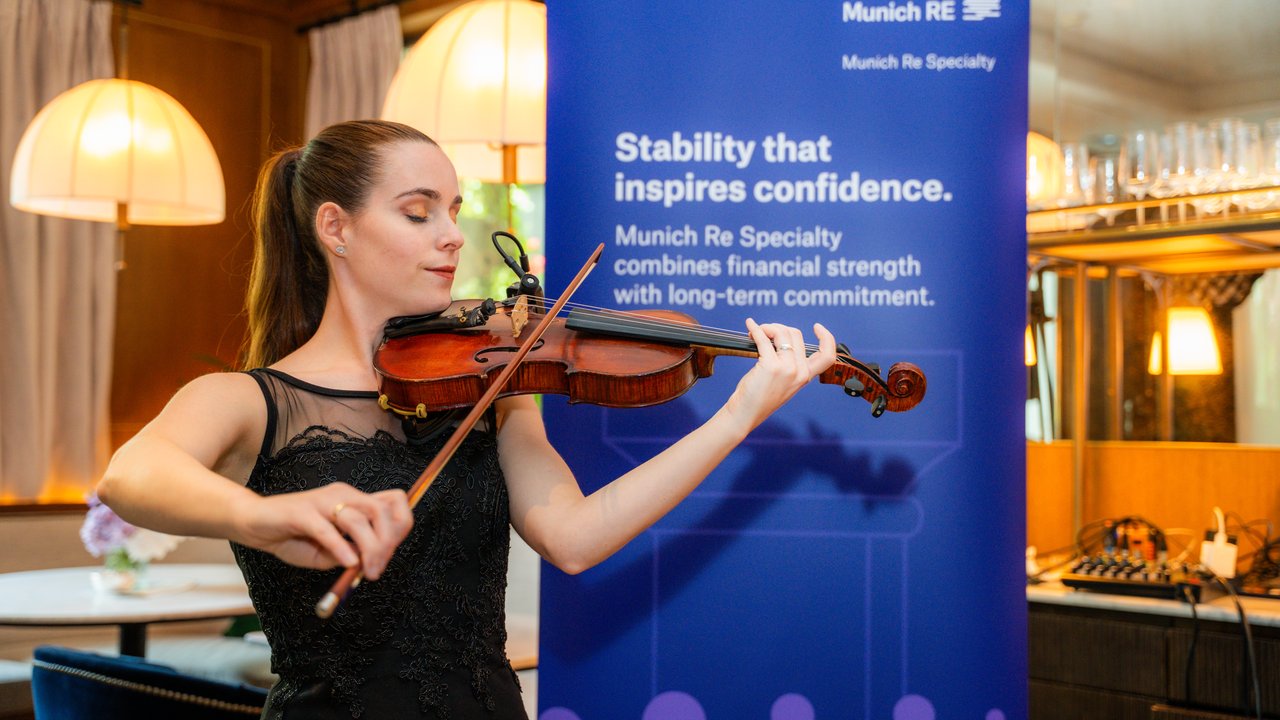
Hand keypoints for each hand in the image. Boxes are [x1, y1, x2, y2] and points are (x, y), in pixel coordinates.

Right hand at [232, 483, 412, 579]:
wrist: (254, 524)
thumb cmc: (292, 537)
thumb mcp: (327, 552)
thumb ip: (350, 554)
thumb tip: (370, 563)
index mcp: (354, 500)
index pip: (393, 503)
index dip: (400, 527)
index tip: (391, 555)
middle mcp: (343, 495)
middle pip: (381, 511)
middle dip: (387, 542)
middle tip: (378, 569)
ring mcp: (322, 501)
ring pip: (358, 520)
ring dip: (369, 548)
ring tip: (367, 571)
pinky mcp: (302, 512)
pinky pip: (327, 529)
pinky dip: (341, 546)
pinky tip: (348, 562)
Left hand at [721, 318, 836, 433]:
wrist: (746, 413)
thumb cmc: (760, 398)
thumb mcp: (784, 382)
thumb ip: (790, 364)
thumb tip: (780, 337)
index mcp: (805, 376)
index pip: (827, 356)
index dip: (827, 338)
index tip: (817, 327)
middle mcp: (799, 372)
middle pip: (796, 335)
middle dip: (779, 328)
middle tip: (765, 332)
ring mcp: (787, 369)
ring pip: (782, 333)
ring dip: (767, 327)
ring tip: (756, 332)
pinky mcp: (770, 366)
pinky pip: (764, 339)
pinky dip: (756, 329)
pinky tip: (750, 326)